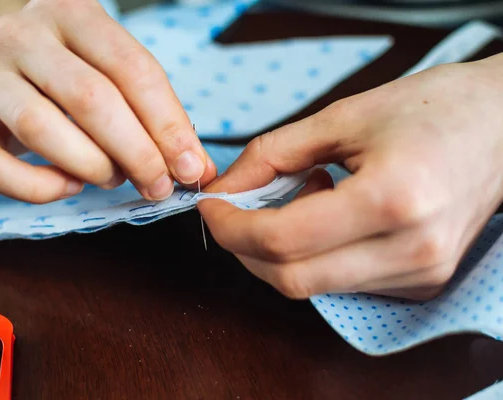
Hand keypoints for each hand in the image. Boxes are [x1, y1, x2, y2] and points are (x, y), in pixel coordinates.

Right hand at [0, 0, 215, 202]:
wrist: (12, 57)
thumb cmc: (80, 68)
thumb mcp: (118, 71)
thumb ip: (156, 114)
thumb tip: (196, 168)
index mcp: (73, 13)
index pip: (132, 69)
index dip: (168, 124)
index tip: (191, 167)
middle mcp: (22, 36)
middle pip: (89, 99)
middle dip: (136, 152)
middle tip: (159, 185)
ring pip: (40, 129)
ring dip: (91, 167)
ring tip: (115, 179)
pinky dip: (37, 189)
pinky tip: (68, 187)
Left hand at [198, 56, 502, 299]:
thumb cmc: (433, 108)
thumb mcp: (343, 116)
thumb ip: (272, 155)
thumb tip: (226, 189)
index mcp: (391, 200)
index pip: (282, 240)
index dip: (231, 227)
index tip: (211, 206)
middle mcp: (411, 250)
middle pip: (291, 279)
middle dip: (245, 248)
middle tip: (236, 208)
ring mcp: (419, 274)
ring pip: (313, 286)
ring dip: (281, 250)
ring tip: (305, 193)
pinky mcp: (420, 282)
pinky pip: (341, 282)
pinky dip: (314, 254)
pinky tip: (332, 211)